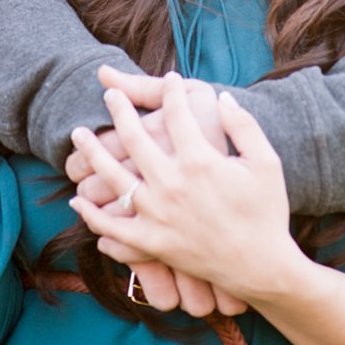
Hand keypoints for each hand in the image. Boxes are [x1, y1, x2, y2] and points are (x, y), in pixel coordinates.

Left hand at [70, 76, 300, 304]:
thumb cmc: (267, 211)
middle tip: (109, 95)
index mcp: (200, 160)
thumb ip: (244, 126)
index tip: (171, 78)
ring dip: (91, 152)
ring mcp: (158, 215)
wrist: (261, 267)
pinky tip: (78, 199)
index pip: (176, 113)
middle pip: (133, 137)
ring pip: (112, 177)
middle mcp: (172, 183)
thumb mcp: (266, 161)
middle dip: (119, 109)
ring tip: (78, 134)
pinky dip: (92, 215)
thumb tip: (222, 98)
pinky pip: (113, 228)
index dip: (172, 90)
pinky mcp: (152, 243)